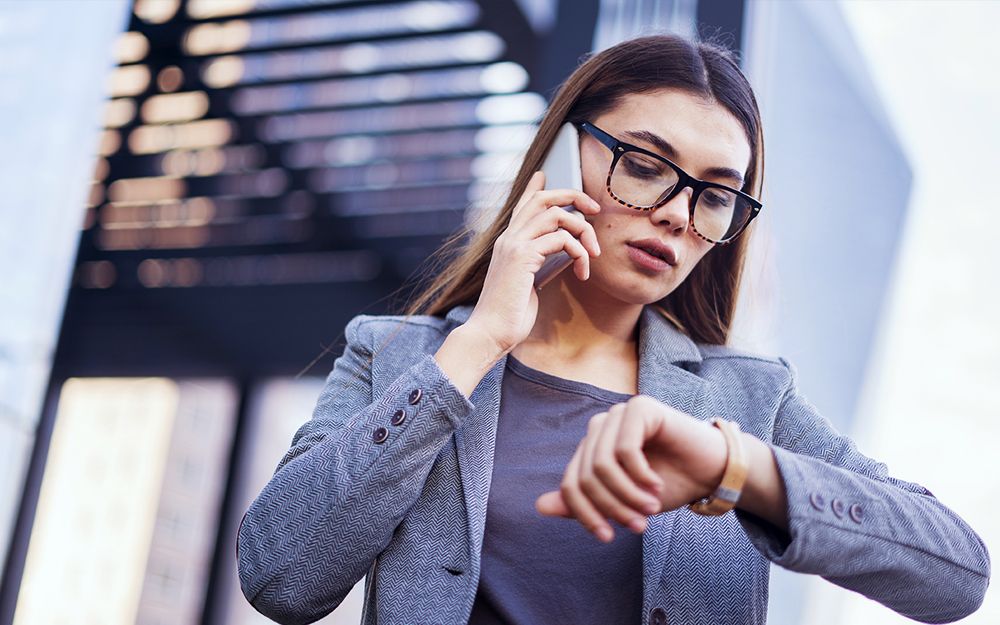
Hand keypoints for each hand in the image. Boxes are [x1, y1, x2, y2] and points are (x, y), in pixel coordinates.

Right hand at [465, 170, 601, 353]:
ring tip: (592, 255)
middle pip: (542, 199)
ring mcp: (513, 245)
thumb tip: (565, 252)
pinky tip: (582, 273)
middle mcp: (508, 238)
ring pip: (557, 214)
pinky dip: (579, 252)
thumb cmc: (510, 315)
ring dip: (583, 230)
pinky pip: (561, 238)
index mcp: (508, 244)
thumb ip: (542, 263)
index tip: (544, 175)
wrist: (489, 334)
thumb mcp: (529, 284)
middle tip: (594, 210)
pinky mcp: (522, 257)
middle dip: (573, 196)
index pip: (522, 205)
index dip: (534, 187)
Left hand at [535, 395, 727, 541]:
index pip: (570, 484)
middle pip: (586, 476)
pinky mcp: (640, 408)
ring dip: (627, 495)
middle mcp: (600, 427)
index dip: (585, 514)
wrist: (711, 472)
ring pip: (603, 465)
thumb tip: (539, 506)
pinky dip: (640, 475)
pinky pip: (625, 449)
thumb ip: (584, 502)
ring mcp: (618, 414)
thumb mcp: (623, 502)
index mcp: (591, 447)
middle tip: (638, 526)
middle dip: (611, 507)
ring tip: (650, 509)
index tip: (606, 537)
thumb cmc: (668, 485)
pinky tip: (657, 485)